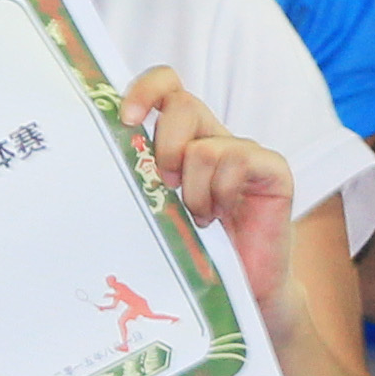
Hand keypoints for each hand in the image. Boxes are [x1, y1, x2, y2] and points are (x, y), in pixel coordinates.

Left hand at [123, 68, 297, 308]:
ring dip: (193, 191)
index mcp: (184, 138)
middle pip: (182, 104)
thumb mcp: (156, 208)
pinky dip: (221, 193)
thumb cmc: (193, 251)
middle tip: (167, 187)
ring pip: (204, 146)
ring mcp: (246, 152)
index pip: (167, 85)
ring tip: (200, 218)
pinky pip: (237, 160)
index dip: (145, 90)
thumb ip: (141, 175)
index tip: (126, 119)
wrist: (242, 290)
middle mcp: (215, 137)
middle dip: (165, 147)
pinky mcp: (274, 169)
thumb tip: (101, 151)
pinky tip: (222, 218)